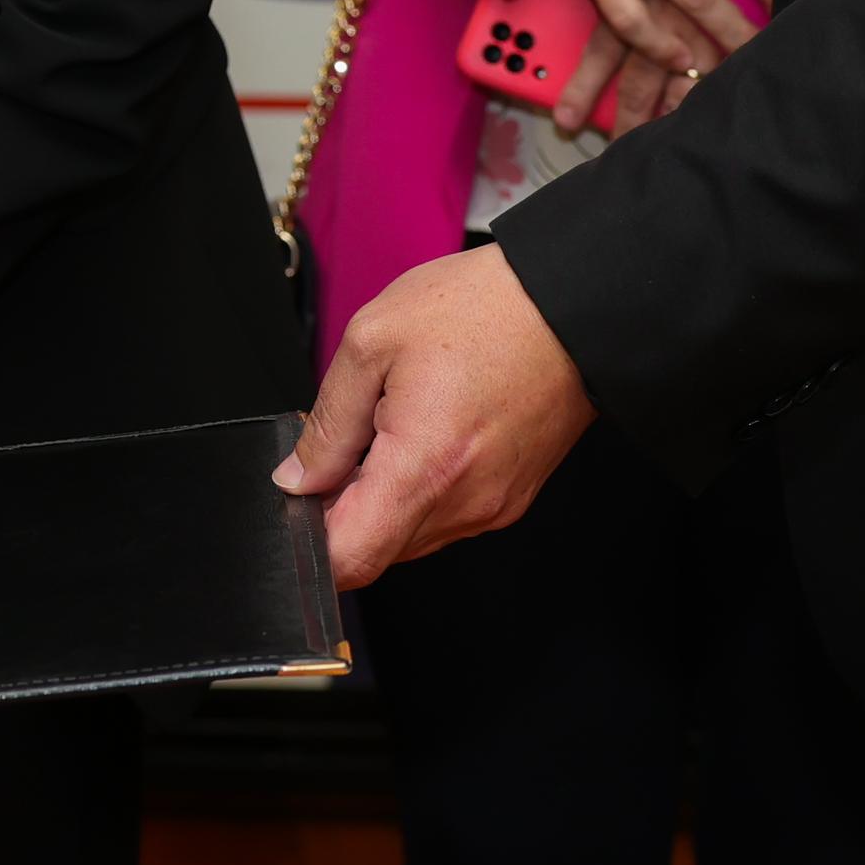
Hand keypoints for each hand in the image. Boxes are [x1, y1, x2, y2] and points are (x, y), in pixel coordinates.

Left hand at [274, 244, 594, 589]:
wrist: (571, 305)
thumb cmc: (482, 309)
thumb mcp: (373, 341)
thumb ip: (327, 423)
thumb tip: (299, 477)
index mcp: (425, 468)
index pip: (352, 559)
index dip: (310, 547)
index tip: (294, 510)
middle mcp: (466, 503)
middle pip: (378, 549)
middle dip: (343, 511)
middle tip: (343, 443)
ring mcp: (494, 506)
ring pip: (410, 534)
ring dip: (383, 498)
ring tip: (391, 425)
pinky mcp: (511, 497)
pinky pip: (446, 514)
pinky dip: (419, 488)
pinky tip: (424, 431)